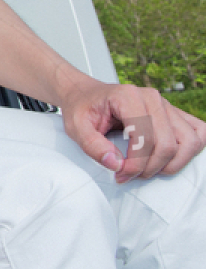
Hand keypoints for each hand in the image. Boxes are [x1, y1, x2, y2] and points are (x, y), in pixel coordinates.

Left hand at [59, 77, 205, 181]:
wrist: (86, 93)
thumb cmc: (83, 109)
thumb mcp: (75, 128)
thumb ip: (93, 146)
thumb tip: (116, 165)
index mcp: (128, 97)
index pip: (145, 139)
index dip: (136, 164)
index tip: (120, 174)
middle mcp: (152, 98)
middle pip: (168, 144)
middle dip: (150, 167)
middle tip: (130, 175)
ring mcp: (166, 104)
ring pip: (189, 141)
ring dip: (172, 163)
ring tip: (148, 169)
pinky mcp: (174, 113)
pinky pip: (199, 132)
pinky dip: (189, 150)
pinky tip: (169, 158)